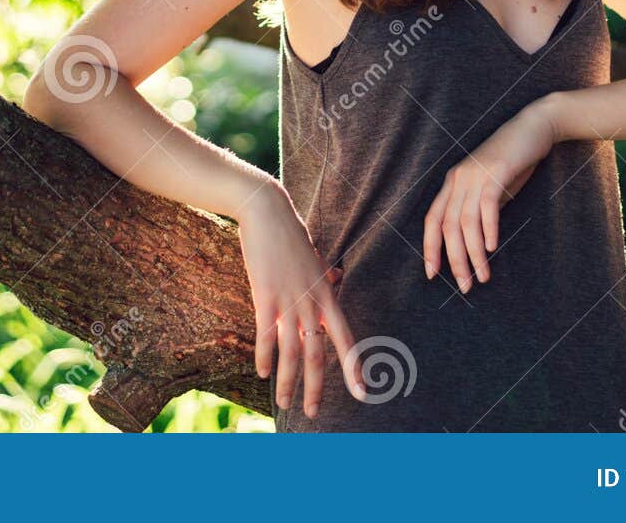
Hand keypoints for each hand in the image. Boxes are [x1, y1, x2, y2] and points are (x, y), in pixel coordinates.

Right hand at [236, 181, 367, 417]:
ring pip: (290, 352)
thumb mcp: (316, 256)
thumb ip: (326, 274)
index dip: (354, 367)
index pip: (345, 338)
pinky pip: (266, 335)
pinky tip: (262, 373)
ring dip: (287, 381)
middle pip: (316, 355)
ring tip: (283, 403)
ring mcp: (288, 300)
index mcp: (327, 293)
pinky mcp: (265, 296)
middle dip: (315, 387)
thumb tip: (338, 278)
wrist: (267, 211)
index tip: (363, 393)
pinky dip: (264, 356)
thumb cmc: (290, 234)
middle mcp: (311, 302)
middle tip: (314, 413)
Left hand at [423, 101, 558, 290]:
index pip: (432, 220)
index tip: (432, 275)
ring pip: (466, 221)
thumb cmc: (513, 161)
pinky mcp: (496, 171)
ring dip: (473, 253)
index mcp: (452, 183)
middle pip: (447, 226)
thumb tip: (476, 243)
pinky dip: (488, 228)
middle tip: (464, 286)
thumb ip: (479, 210)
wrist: (533, 127)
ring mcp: (475, 174)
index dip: (430, 248)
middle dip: (454, 260)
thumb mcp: (491, 189)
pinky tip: (492, 247)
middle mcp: (458, 179)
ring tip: (482, 276)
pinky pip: (487, 205)